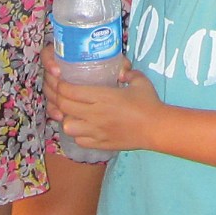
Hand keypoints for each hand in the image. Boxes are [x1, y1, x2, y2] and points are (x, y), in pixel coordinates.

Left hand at [44, 49, 166, 153]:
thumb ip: (127, 72)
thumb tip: (119, 70)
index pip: (71, 90)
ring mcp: (97, 131)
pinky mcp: (101, 144)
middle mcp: (96, 114)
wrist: (157, 128)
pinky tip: (83, 128)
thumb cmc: (149, 103)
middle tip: (60, 94)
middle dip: (58, 98)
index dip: (61, 85)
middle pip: (64, 106)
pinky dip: (78, 134)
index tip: (60, 80)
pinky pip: (80, 140)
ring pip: (68, 126)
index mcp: (103, 96)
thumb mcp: (138, 80)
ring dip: (66, 118)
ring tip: (71, 113)